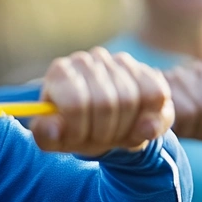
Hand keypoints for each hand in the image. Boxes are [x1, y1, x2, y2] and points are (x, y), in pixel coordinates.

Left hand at [31, 47, 173, 154]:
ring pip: (131, 100)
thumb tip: (54, 128)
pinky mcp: (145, 71)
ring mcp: (117, 62)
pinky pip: (156, 95)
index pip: (75, 103)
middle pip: (105, 103)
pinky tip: (137, 125)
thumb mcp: (56, 139)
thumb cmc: (75, 131)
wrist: (103, 126)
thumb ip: (46, 136)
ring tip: (115, 134)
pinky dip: (150, 117)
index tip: (80, 140)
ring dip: (126, 128)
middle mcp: (87, 60)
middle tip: (101, 140)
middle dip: (105, 132)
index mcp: (60, 73)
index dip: (81, 129)